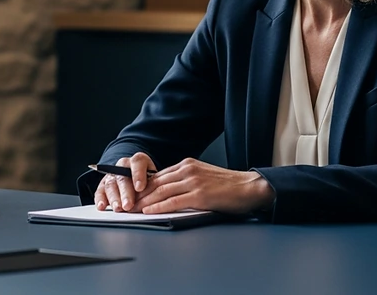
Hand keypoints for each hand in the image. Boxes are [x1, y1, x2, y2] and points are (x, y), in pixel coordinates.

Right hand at [93, 153, 156, 212]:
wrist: (137, 176)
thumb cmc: (149, 179)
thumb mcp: (156, 178)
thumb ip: (155, 184)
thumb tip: (158, 197)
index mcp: (139, 160)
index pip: (137, 163)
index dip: (138, 175)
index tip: (140, 187)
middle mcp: (123, 165)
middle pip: (123, 177)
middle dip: (125, 192)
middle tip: (128, 205)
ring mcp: (112, 174)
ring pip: (111, 184)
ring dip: (114, 197)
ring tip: (118, 208)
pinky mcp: (103, 184)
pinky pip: (100, 190)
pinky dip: (100, 199)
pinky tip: (102, 206)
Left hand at [136, 158, 274, 214]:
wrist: (250, 187)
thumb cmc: (229, 186)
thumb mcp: (203, 176)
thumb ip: (186, 180)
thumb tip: (168, 190)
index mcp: (187, 165)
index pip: (158, 175)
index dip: (142, 186)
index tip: (131, 193)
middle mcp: (187, 170)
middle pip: (156, 183)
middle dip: (138, 194)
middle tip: (125, 203)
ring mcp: (193, 182)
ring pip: (161, 191)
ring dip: (144, 201)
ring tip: (132, 209)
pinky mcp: (200, 195)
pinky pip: (173, 201)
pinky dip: (159, 206)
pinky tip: (149, 211)